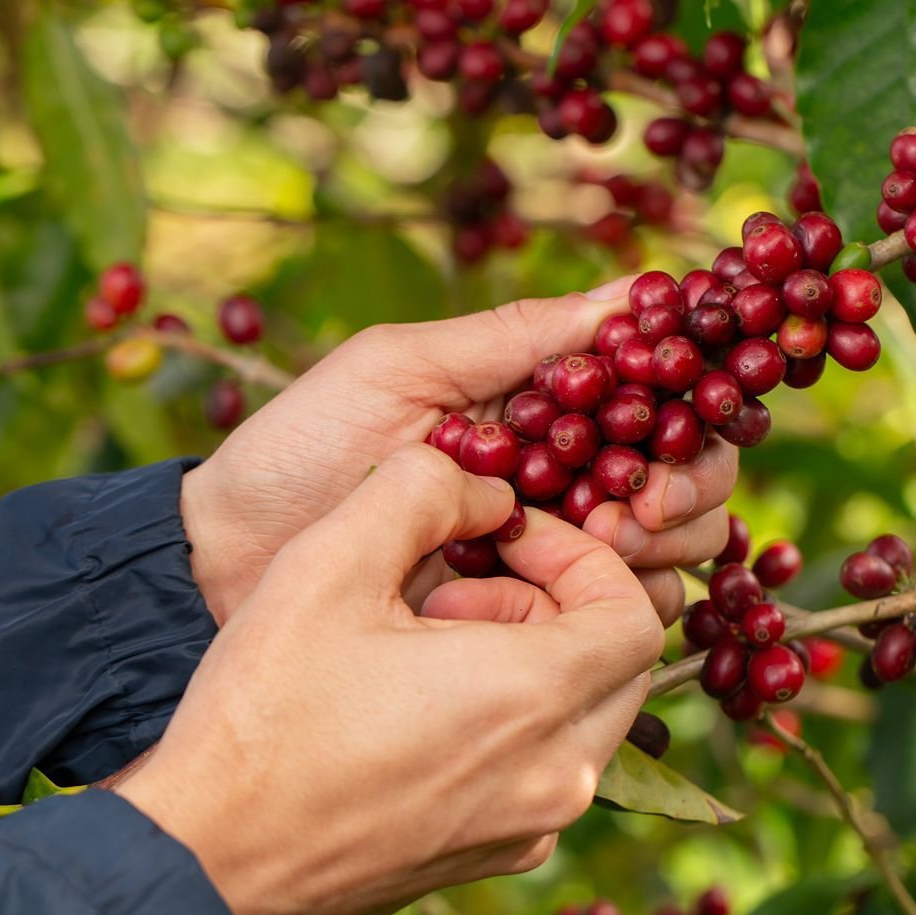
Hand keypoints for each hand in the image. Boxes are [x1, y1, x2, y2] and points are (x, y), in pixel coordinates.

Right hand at [119, 444, 664, 914]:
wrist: (203, 852)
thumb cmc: (264, 711)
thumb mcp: (331, 562)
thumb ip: (423, 489)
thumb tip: (488, 487)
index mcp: (533, 701)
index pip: (636, 611)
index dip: (584, 553)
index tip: (509, 535)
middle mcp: (555, 776)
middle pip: (620, 662)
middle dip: (557, 600)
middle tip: (464, 582)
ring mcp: (528, 824)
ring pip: (587, 714)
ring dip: (532, 654)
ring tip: (430, 635)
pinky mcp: (494, 852)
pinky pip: (545, 764)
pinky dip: (513, 715)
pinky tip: (419, 698)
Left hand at [181, 282, 737, 624]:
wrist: (225, 566)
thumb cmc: (301, 449)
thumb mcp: (399, 368)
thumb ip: (513, 335)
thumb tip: (634, 292)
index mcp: (542, 403)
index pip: (661, 397)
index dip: (689, 409)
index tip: (664, 430)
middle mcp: (566, 473)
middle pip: (690, 474)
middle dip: (685, 488)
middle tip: (631, 510)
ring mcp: (554, 551)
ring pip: (674, 548)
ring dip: (663, 546)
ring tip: (595, 549)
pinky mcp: (533, 623)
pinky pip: (620, 620)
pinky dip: (623, 608)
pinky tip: (568, 605)